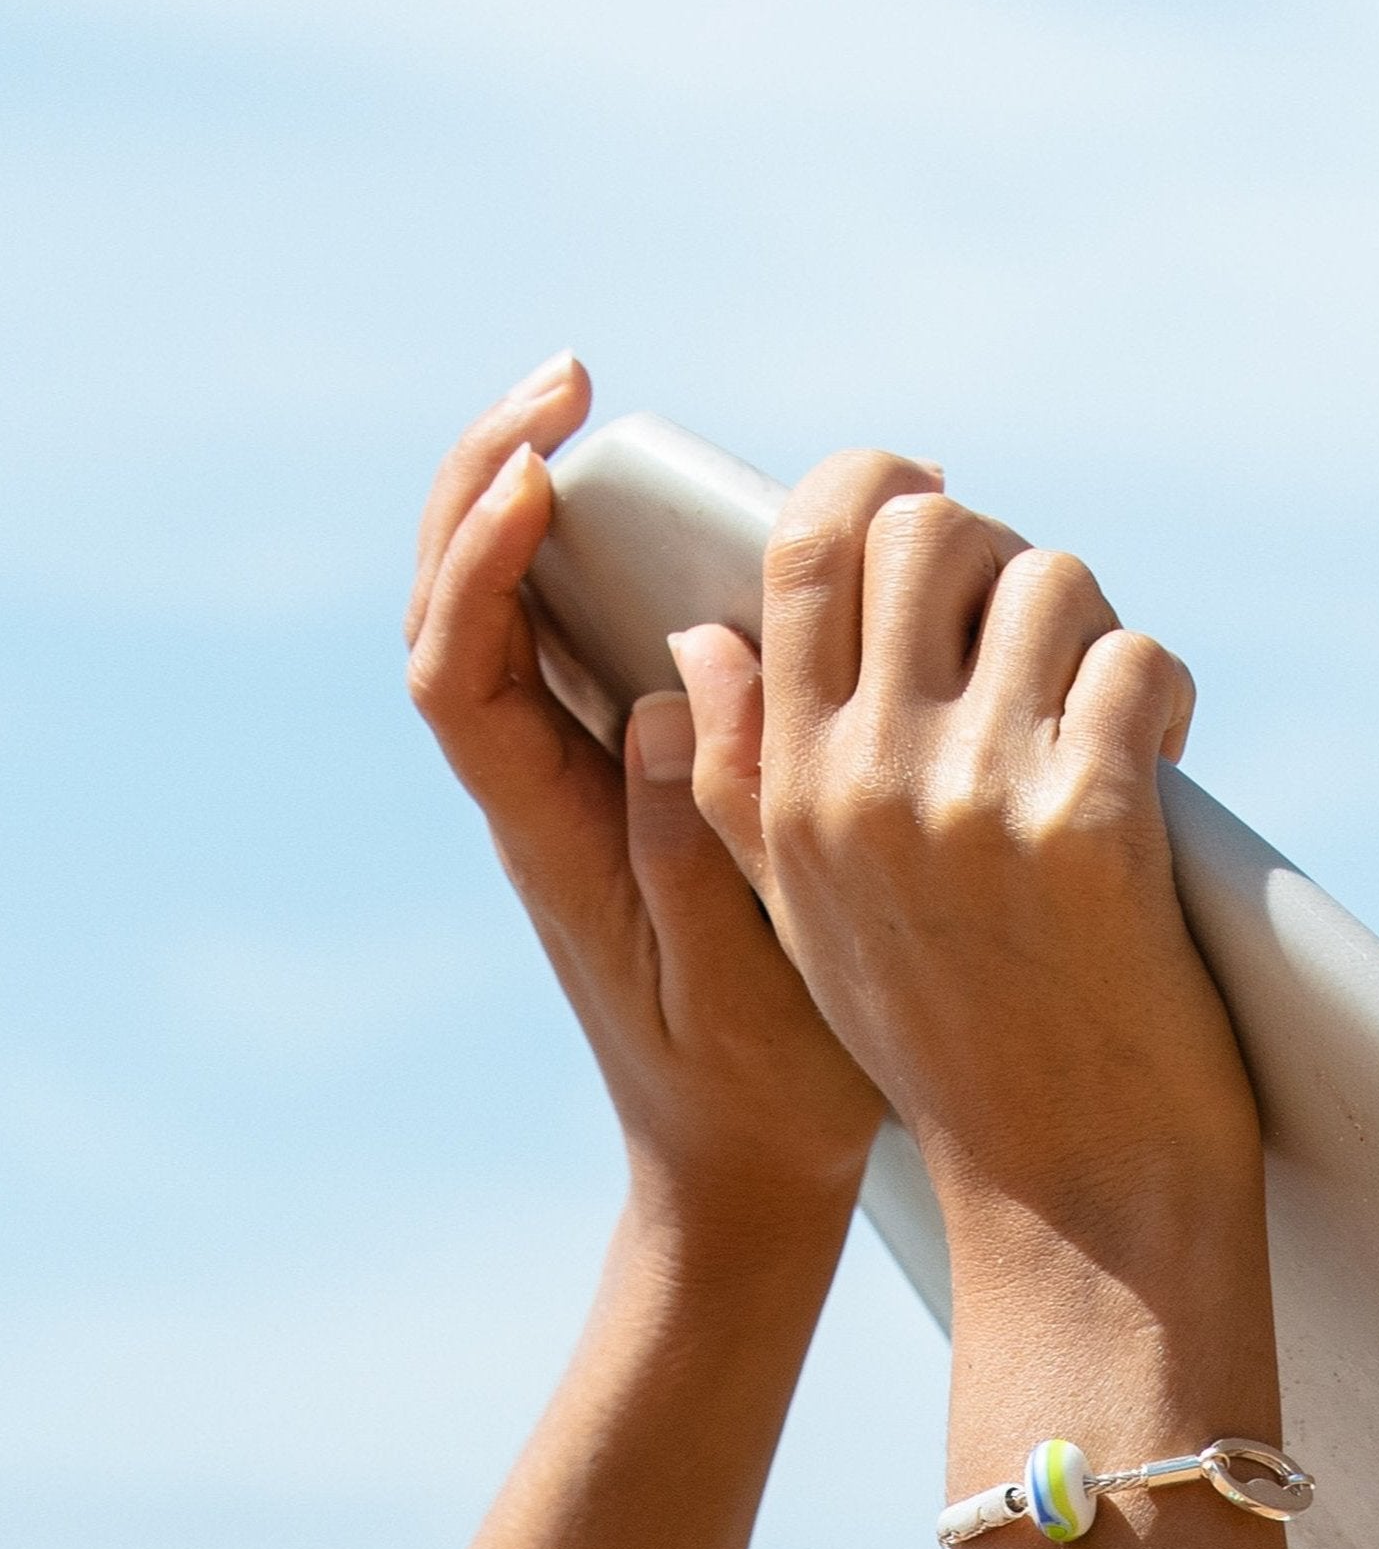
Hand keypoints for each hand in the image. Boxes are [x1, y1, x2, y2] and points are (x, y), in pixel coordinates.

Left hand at [405, 359, 886, 1267]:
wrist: (745, 1168)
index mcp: (545, 838)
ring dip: (535, 500)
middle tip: (567, 380)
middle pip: (456, 611)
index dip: (475, 561)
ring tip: (594, 409)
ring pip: (515, 616)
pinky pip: (594, 648)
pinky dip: (614, 562)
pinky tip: (680, 516)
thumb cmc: (752, 1091)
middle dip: (486, 479)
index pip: (458, 672)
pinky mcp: (636, 783)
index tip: (540, 475)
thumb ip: (691, 839)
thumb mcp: (734, 983)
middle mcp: (544, 793)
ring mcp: (584, 783)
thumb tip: (665, 684)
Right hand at [671, 456, 1260, 1289]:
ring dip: (1100, 631)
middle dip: (1005, 552)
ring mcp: (975, 803)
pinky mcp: (1091, 829)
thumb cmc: (956, 1052)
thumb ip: (745, 780)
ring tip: (1110, 713)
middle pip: (931, 529)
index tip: (941, 501)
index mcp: (788, 789)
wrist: (1074, 1199)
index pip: (806, 548)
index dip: (877, 485)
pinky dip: (1166, 695)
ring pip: (1053, 582)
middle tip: (1047, 628)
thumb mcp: (811, 921)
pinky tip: (1164, 761)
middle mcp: (865, 781)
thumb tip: (700, 636)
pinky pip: (1137, 663)